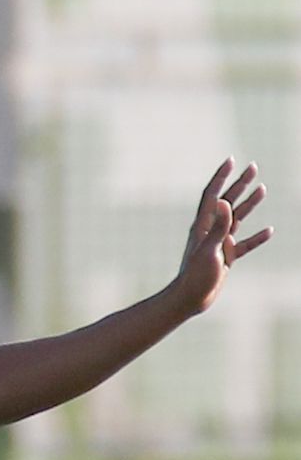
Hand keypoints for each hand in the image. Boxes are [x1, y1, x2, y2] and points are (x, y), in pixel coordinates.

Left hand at [172, 158, 271, 316]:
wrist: (190, 299)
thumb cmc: (196, 275)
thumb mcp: (210, 249)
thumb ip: (218, 226)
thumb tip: (222, 201)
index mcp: (203, 226)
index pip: (212, 195)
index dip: (221, 176)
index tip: (231, 160)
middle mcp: (210, 231)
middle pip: (227, 201)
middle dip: (240, 183)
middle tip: (253, 167)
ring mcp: (219, 243)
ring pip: (237, 219)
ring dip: (250, 204)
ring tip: (263, 189)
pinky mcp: (226, 257)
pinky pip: (244, 244)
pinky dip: (256, 238)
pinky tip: (269, 231)